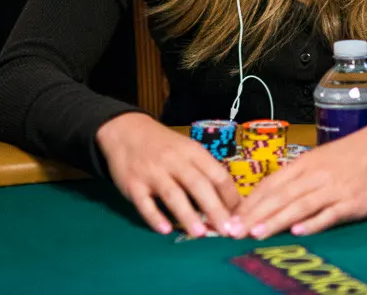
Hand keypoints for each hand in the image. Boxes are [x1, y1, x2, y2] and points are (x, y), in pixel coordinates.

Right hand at [95, 112, 239, 237]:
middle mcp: (174, 161)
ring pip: (173, 195)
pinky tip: (165, 230)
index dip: (230, 196)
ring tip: (200, 234)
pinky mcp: (133, 184)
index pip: (217, 174)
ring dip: (187, 214)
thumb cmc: (164, 146)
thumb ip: (202, 172)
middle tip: (226, 230)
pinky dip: (155, 217)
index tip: (239, 215)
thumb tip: (225, 203)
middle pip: (198, 185)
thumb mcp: (186, 150)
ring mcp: (152, 173)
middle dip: (214, 208)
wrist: (126, 131)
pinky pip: (145, 203)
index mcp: (192, 152)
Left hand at [229, 120, 366, 239]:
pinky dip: (314, 222)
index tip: (228, 218)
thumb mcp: (320, 161)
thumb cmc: (351, 155)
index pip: (270, 185)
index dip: (248, 203)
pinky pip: (330, 213)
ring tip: (256, 233)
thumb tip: (269, 198)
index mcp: (304, 165)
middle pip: (279, 197)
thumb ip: (297, 179)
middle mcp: (315, 175)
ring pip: (299, 205)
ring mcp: (334, 188)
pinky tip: (299, 231)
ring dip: (276, 220)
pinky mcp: (353, 201)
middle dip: (254, 215)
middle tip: (232, 231)